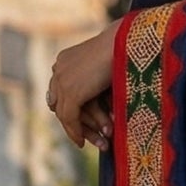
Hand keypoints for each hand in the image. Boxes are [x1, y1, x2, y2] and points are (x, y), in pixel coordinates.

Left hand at [47, 23, 119, 149]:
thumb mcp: (103, 66)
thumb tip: (98, 101)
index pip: (60, 90)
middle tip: (81, 136)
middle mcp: (59, 69)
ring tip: (85, 143)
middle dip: (71, 122)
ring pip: (64, 113)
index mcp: (65, 59)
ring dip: (77, 130)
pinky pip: (70, 118)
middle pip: (59, 103)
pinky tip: (82, 143)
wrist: (126, 42)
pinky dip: (76, 132)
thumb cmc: (124, 50)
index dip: (68, 107)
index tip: (78, 120)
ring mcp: (63, 81)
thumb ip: (94, 80)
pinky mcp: (72, 93)